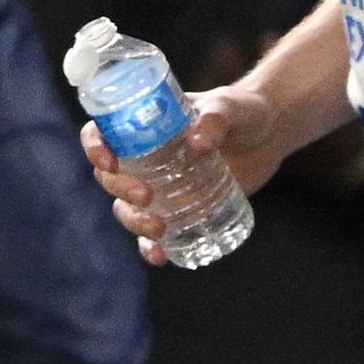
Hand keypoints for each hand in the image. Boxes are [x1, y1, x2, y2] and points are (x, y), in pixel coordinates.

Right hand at [76, 88, 290, 264]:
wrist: (268, 136)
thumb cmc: (244, 111)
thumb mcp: (231, 107)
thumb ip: (216, 119)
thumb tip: (199, 144)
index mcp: (143, 125)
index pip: (102, 133)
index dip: (95, 147)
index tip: (108, 161)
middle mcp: (143, 157)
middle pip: (110, 177)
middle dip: (120, 190)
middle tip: (147, 196)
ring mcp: (158, 186)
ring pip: (126, 209)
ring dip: (133, 221)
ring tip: (159, 229)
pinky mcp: (177, 210)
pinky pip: (153, 234)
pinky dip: (151, 248)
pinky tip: (160, 256)